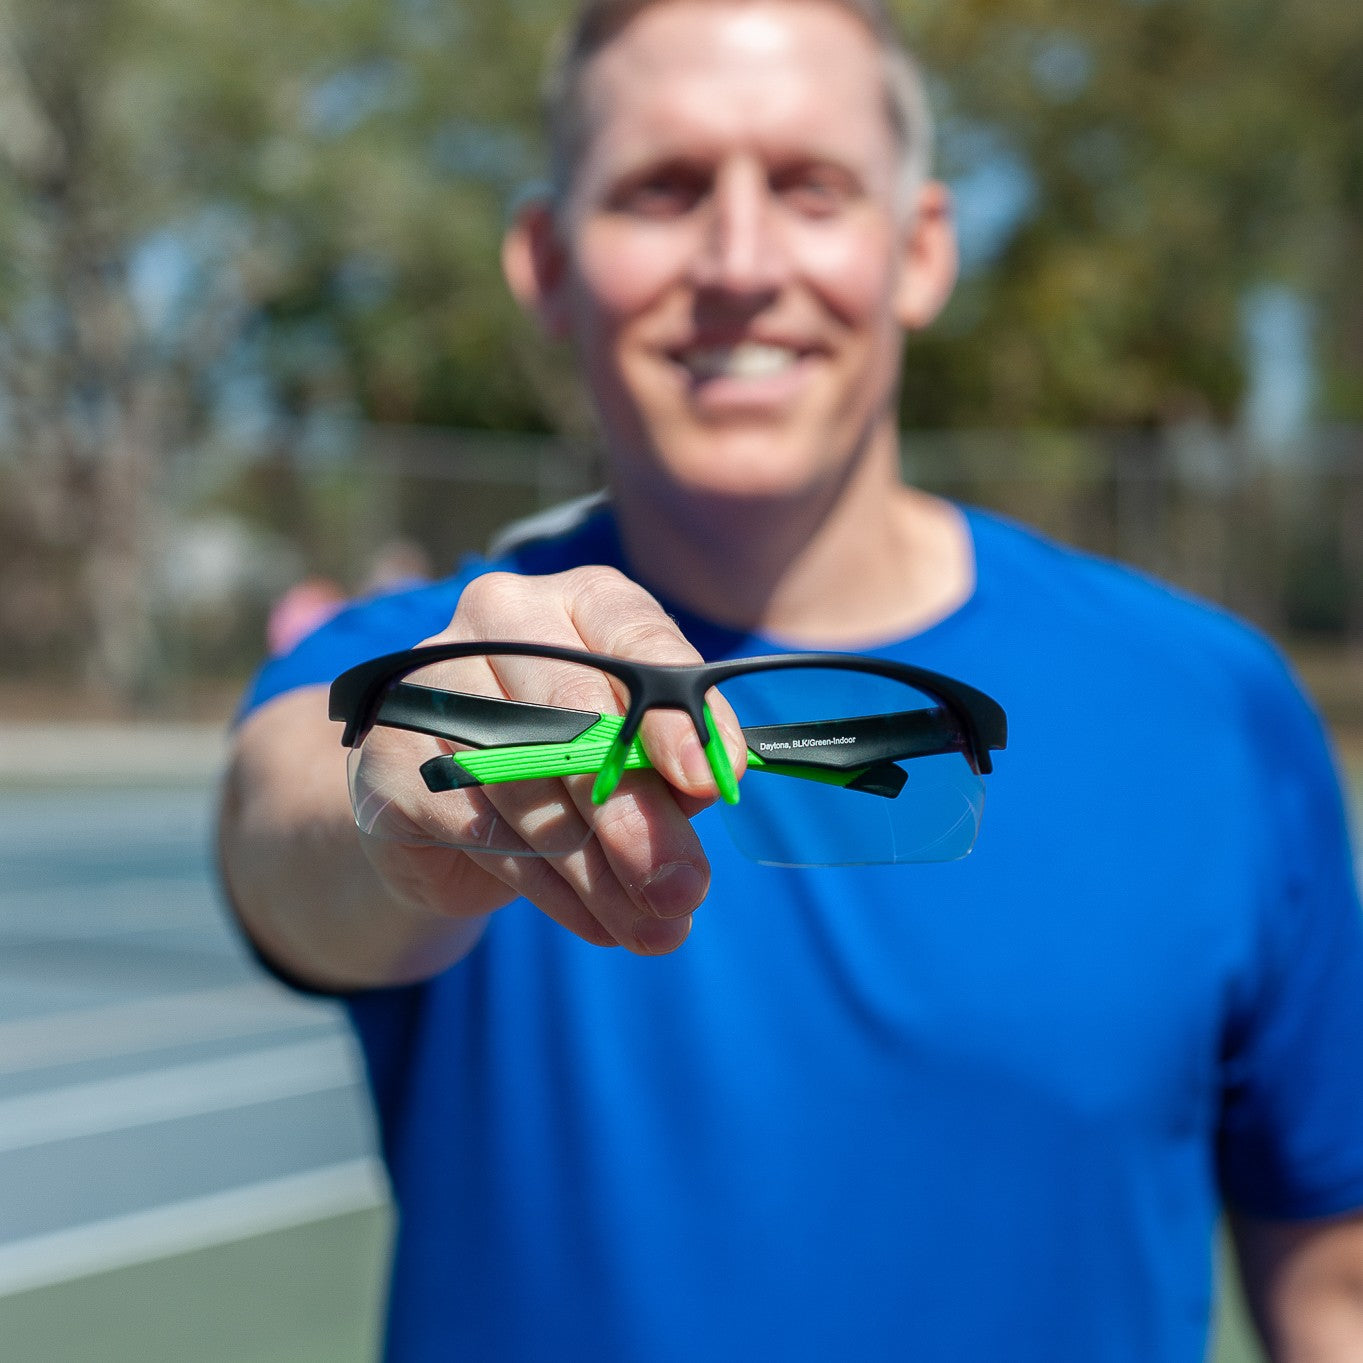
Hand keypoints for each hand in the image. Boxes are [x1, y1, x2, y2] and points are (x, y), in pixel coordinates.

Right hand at [354, 566, 747, 954]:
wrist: (439, 807)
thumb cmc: (564, 763)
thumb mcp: (632, 753)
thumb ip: (669, 764)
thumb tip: (705, 790)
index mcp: (578, 600)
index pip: (635, 639)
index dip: (676, 715)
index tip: (710, 779)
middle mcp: (501, 620)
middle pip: (577, 720)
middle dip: (639, 816)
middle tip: (684, 887)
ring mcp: (434, 682)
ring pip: (531, 787)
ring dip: (601, 873)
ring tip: (654, 926)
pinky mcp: (390, 755)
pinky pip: (481, 831)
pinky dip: (549, 889)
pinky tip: (597, 922)